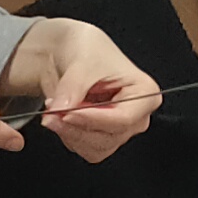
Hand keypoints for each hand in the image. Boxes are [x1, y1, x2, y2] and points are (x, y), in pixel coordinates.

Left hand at [3, 18, 158, 163]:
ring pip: (96, 148)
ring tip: (53, 109)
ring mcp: (119, 128)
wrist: (71, 52)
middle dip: (77, 127)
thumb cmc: (88, 49)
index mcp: (144, 93)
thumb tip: (61, 108)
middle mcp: (136, 115)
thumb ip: (72, 87)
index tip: (67, 114)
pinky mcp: (101, 136)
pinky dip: (68, 135)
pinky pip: (85, 149)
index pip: (124, 118)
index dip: (93, 119)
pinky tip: (59, 116)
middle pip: (110, 137)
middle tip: (53, 110)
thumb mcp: (81, 61)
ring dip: (70, 133)